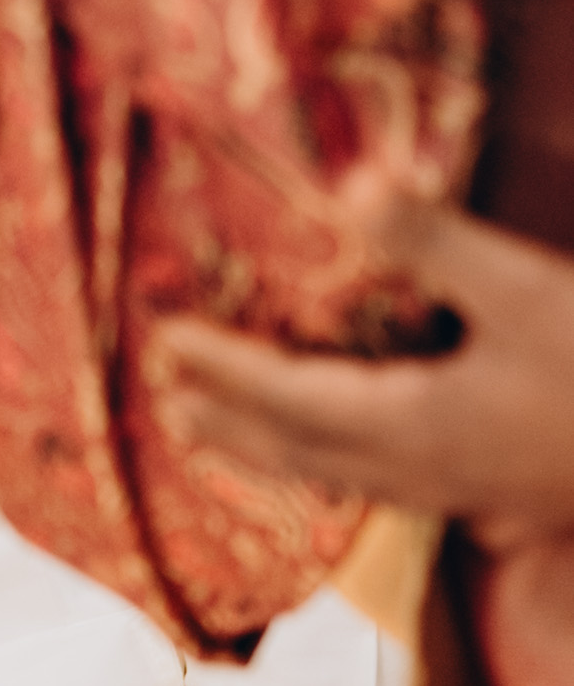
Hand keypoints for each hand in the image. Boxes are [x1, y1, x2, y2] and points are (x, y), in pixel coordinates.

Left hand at [159, 197, 573, 542]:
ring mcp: (459, 493)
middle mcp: (418, 470)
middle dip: (226, 419)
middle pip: (295, 448)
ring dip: (272, 453)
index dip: (221, 366)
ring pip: (338, 478)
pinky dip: (341, 472)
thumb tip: (351, 186)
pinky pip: (387, 489)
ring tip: (219, 437)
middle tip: (163, 397)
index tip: (160, 337)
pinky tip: (356, 464)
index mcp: (410, 422)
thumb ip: (435, 243)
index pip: (285, 394)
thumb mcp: (526, 291)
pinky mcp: (497, 499)